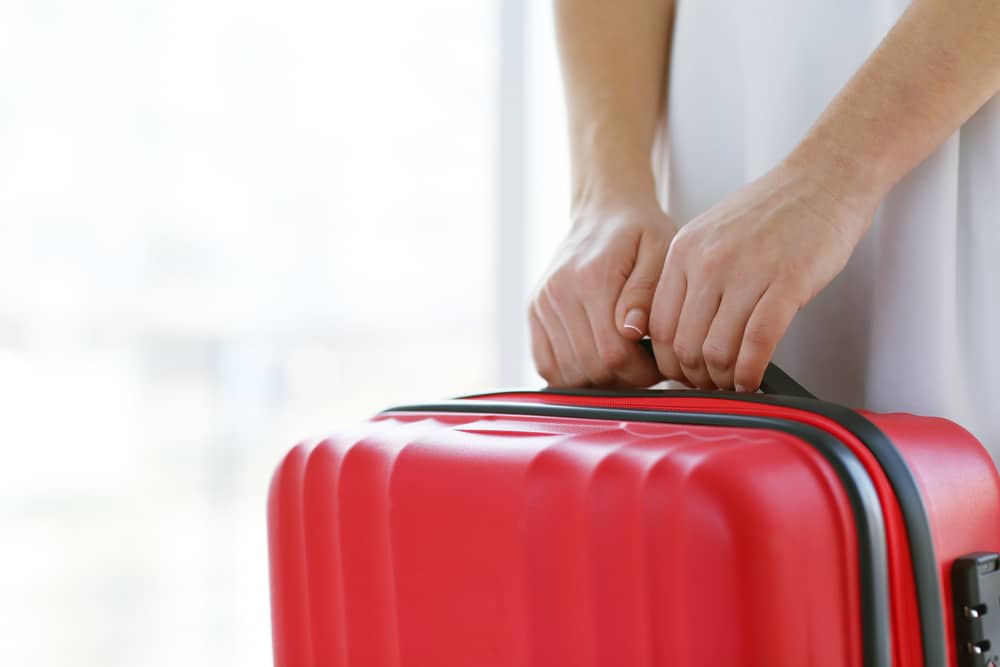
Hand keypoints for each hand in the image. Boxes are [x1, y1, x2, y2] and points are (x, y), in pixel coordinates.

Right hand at [529, 199, 676, 387]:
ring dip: (598, 380)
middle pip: (590, 369)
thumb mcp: (660, 250)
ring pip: (567, 374)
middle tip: (644, 365)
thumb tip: (632, 331)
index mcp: (591, 279)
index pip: (613, 354)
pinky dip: (572, 375)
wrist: (603, 211)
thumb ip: (647, 292)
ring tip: (622, 361)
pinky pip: (546, 366)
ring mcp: (542, 305)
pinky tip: (595, 360)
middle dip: (623, 378)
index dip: (640, 371)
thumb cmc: (640, 231)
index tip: (658, 361)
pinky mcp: (534, 313)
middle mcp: (559, 293)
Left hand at [648, 160, 875, 390]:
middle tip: (710, 387)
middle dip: (695, 378)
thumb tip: (679, 334)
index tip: (683, 374)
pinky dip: (751, 374)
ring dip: (723, 380)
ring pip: (717, 351)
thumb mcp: (711, 236)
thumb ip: (690, 279)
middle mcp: (706, 262)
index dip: (668, 362)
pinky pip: (757, 345)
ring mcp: (745, 273)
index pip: (657, 325)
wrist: (824, 178)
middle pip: (683, 345)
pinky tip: (754, 381)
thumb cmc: (773, 212)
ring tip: (733, 385)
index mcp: (682, 252)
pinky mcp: (786, 284)